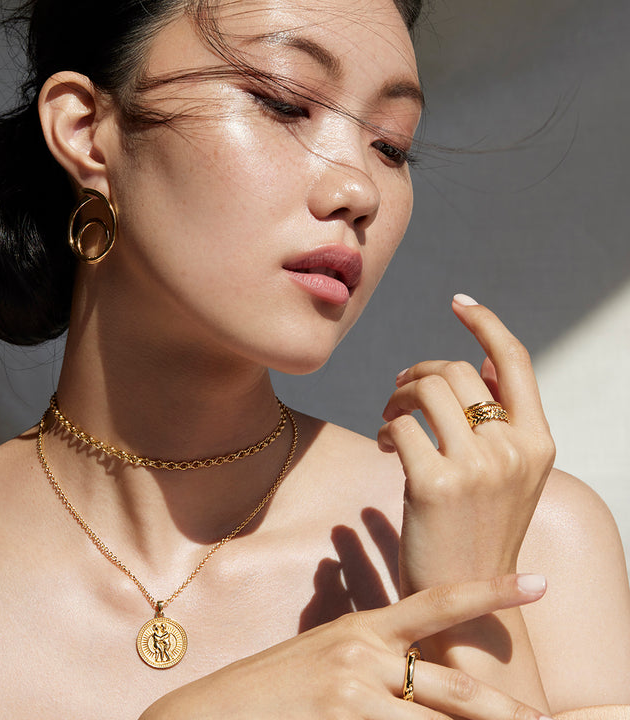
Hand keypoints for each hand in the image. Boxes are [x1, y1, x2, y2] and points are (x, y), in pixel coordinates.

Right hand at [140, 575, 549, 719]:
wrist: (215, 711)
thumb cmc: (276, 684)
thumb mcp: (327, 651)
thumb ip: (373, 652)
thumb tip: (413, 657)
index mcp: (364, 628)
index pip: (438, 602)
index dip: (490, 590)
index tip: (537, 581)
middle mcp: (364, 655)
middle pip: (453, 684)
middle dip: (502, 707)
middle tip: (542, 718)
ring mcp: (353, 694)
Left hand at [378, 295, 555, 595]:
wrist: (468, 595)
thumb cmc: (480, 530)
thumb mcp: (509, 474)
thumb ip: (502, 420)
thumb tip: (480, 361)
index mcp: (537, 441)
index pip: (514, 361)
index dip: (486, 323)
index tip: (459, 302)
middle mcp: (513, 449)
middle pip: (455, 370)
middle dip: (419, 372)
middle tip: (399, 392)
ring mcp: (477, 467)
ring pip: (426, 389)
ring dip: (399, 395)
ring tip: (391, 417)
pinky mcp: (436, 485)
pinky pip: (401, 426)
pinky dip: (387, 428)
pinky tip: (386, 445)